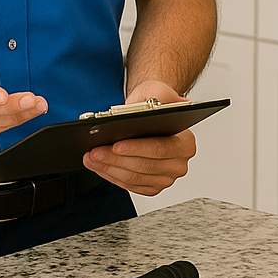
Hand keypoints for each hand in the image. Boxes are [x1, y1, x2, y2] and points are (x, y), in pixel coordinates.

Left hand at [82, 79, 194, 194]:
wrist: (152, 112)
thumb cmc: (156, 101)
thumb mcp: (158, 90)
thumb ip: (160, 96)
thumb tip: (153, 108)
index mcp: (185, 142)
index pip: (160, 148)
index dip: (137, 148)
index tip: (116, 145)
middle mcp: (179, 164)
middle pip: (144, 166)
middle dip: (116, 159)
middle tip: (95, 151)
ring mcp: (165, 178)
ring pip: (134, 178)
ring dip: (109, 168)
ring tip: (91, 157)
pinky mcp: (151, 186)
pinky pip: (129, 185)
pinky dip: (111, 175)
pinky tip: (98, 165)